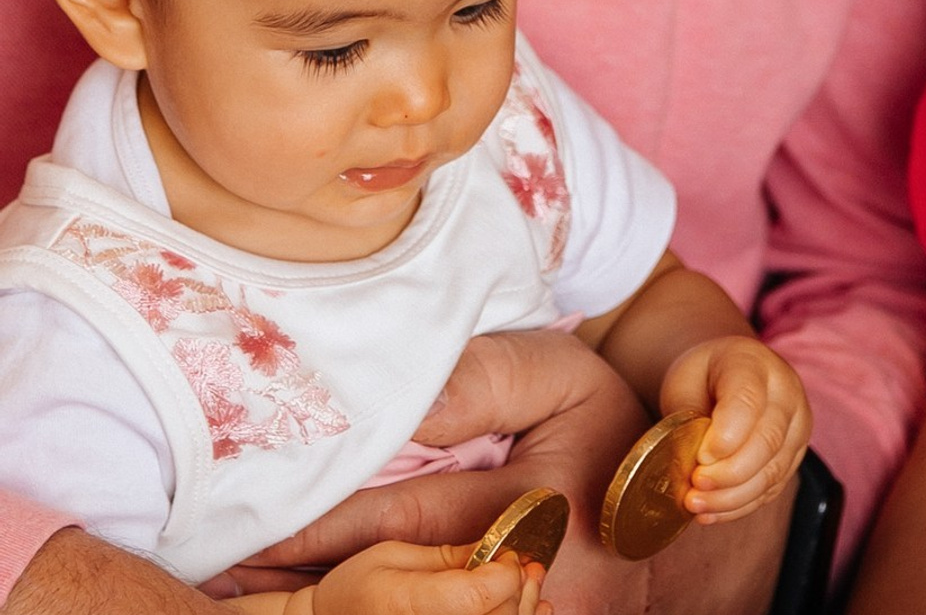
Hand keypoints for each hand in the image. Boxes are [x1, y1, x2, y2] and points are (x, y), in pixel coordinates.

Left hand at [225, 330, 648, 612]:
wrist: (666, 497)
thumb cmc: (598, 422)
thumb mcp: (556, 375)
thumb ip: (479, 380)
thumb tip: (393, 400)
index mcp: (541, 509)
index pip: (406, 521)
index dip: (320, 523)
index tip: (244, 526)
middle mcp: (530, 587)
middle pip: (393, 593)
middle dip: (302, 589)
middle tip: (217, 585)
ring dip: (326, 612)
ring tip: (239, 601)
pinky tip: (314, 604)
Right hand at [299, 543, 547, 614]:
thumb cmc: (352, 591)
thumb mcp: (393, 557)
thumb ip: (448, 557)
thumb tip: (498, 552)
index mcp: (407, 604)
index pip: (481, 593)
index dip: (506, 571)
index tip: (507, 556)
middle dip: (520, 589)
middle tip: (524, 568)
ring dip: (521, 613)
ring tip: (526, 591)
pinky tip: (522, 614)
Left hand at [659, 337, 811, 524]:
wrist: (724, 374)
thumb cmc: (702, 377)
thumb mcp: (685, 381)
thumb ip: (688, 417)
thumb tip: (689, 463)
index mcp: (755, 363)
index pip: (748, 400)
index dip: (725, 435)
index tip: (700, 458)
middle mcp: (786, 391)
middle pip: (767, 440)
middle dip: (728, 474)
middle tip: (694, 487)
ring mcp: (797, 424)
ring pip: (773, 470)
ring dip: (732, 497)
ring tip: (696, 504)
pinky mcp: (794, 455)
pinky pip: (773, 488)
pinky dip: (740, 505)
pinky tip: (712, 512)